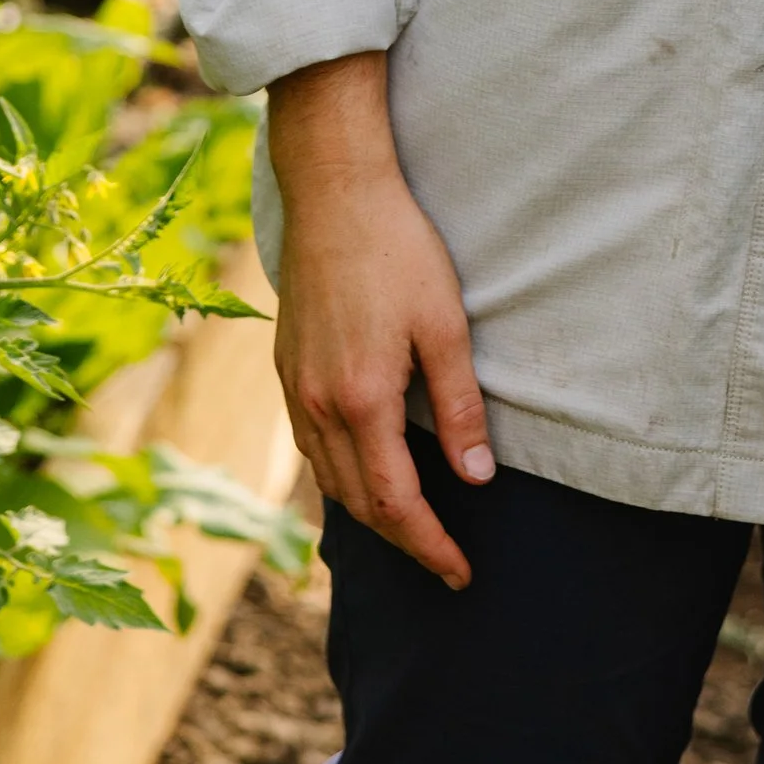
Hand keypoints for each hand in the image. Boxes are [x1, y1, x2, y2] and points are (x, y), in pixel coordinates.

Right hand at [267, 50, 492, 587]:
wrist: (333, 190)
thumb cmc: (397, 248)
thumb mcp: (445, 324)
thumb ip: (460, 406)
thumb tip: (476, 479)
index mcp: (361, 401)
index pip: (396, 504)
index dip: (430, 546)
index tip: (461, 573)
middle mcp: (318, 406)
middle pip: (358, 504)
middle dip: (403, 542)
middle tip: (445, 562)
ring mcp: (295, 388)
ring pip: (328, 480)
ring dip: (369, 514)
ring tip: (412, 528)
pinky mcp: (287, 367)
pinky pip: (310, 446)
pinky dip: (339, 476)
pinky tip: (363, 470)